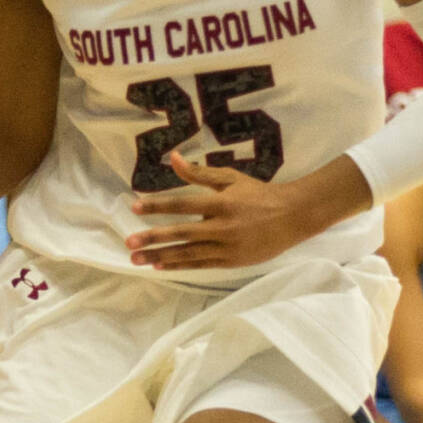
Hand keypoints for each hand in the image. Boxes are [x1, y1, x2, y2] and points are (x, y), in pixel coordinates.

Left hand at [128, 151, 316, 271]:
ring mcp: (227, 246)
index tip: (135, 207)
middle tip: (129, 243)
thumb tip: (172, 157)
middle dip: (153, 239)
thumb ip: (199, 173)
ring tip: (137, 259)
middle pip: (182, 233)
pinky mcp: (232, 261)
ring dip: (161, 256)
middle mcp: (223, 226)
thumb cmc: (259, 194)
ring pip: (188, 253)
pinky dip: (180, 265)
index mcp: (222, 202)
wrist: (293, 217)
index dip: (158, 205)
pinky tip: (161, 265)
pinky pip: (201, 264)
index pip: (183, 204)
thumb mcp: (231, 178)